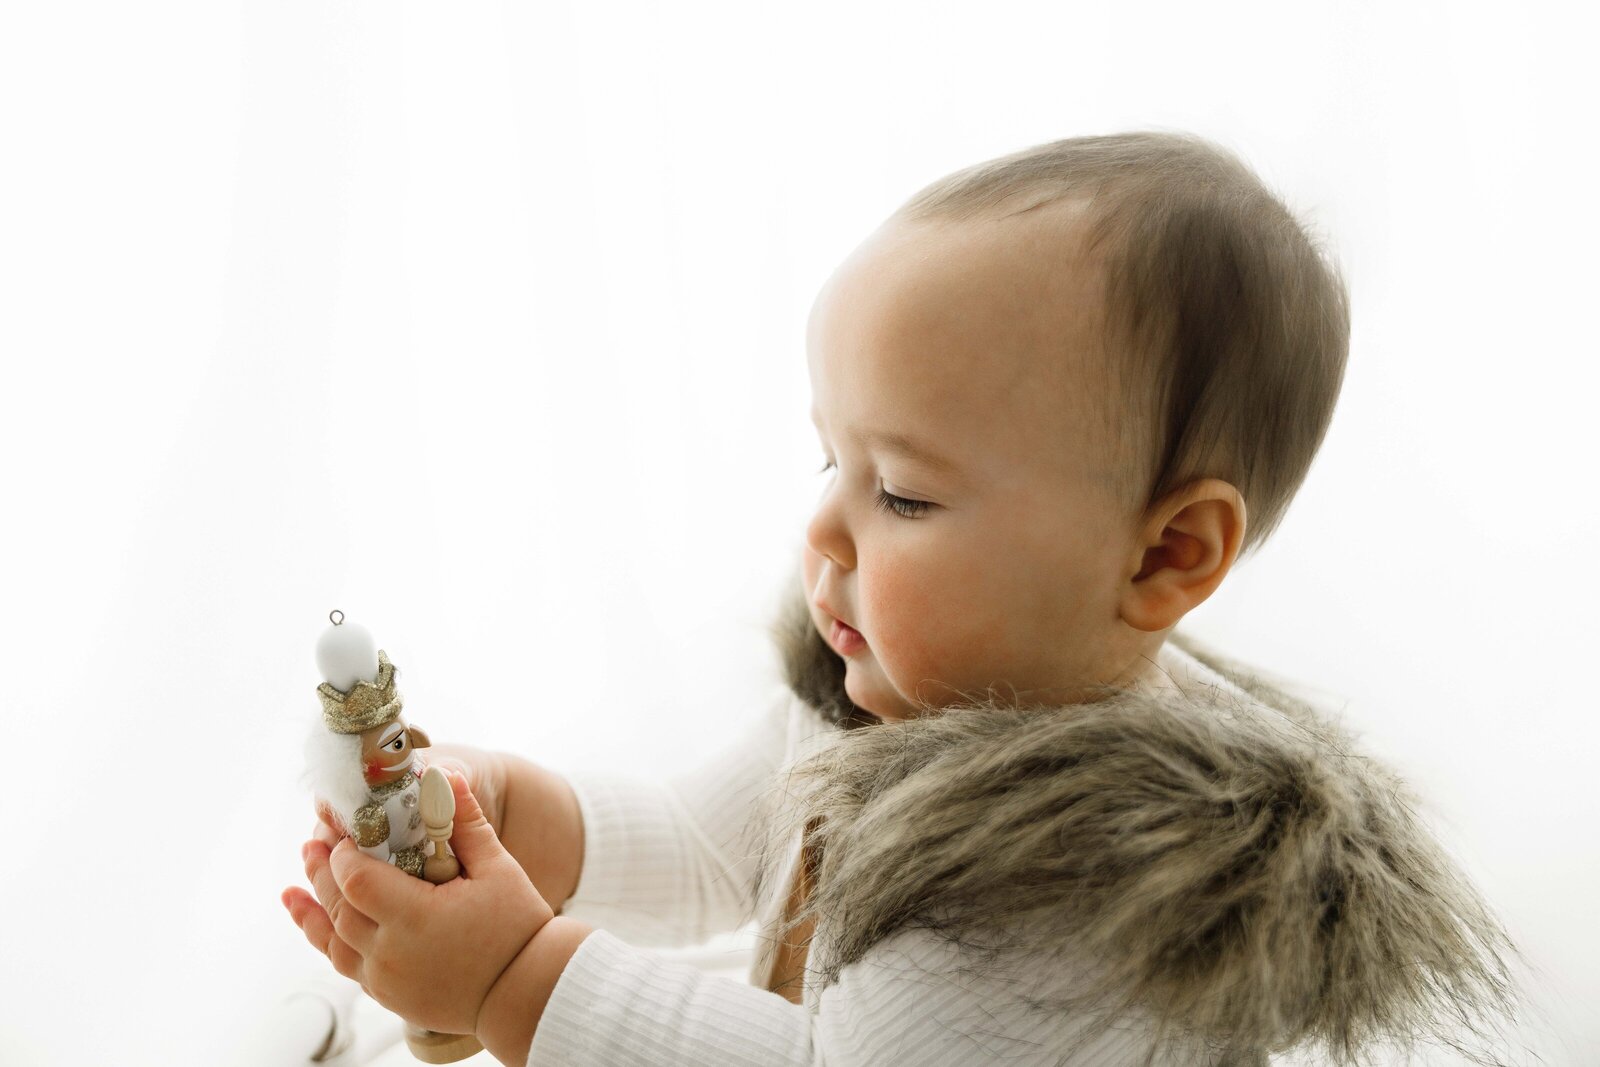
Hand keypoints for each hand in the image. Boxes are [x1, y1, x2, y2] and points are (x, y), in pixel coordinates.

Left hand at [282, 769, 554, 1036]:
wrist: (524, 993)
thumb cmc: (516, 928)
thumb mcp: (498, 868)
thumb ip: (466, 823)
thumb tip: (447, 777)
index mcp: (416, 916)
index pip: (356, 880)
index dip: (343, 854)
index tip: (346, 834)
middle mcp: (391, 952)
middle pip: (338, 907)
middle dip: (321, 873)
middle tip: (312, 844)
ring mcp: (385, 978)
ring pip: (333, 941)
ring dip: (312, 911)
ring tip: (294, 888)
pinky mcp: (388, 995)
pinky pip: (346, 965)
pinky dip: (326, 942)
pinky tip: (316, 926)